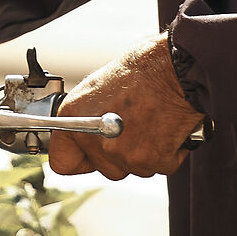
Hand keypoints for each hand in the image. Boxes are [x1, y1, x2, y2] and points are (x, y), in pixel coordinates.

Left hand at [48, 37, 203, 180]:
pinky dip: (169, 151)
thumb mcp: (99, 86)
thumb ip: (89, 117)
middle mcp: (94, 140)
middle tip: (135, 126)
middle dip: (121, 153)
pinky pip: (161, 165)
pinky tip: (169, 127)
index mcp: (73, 117)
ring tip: (153, 122)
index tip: (90, 155)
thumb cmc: (143, 67)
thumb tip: (92, 130)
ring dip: (146, 152)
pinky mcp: (152, 161)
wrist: (175, 67)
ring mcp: (123, 154)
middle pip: (106, 168)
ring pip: (135, 168)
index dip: (80, 159)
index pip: (62, 161)